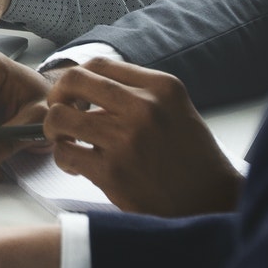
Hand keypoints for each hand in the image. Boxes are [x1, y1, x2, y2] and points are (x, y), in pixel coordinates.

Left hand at [44, 57, 243, 216]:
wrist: (213, 203)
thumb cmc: (193, 159)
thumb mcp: (177, 110)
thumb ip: (140, 93)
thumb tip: (92, 86)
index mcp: (162, 87)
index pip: (99, 64)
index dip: (77, 78)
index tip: (74, 93)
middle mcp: (144, 107)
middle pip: (73, 81)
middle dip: (57, 96)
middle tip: (62, 113)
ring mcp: (126, 139)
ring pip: (59, 117)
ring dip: (55, 129)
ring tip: (68, 141)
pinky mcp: (112, 171)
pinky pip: (65, 153)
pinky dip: (63, 158)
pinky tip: (77, 165)